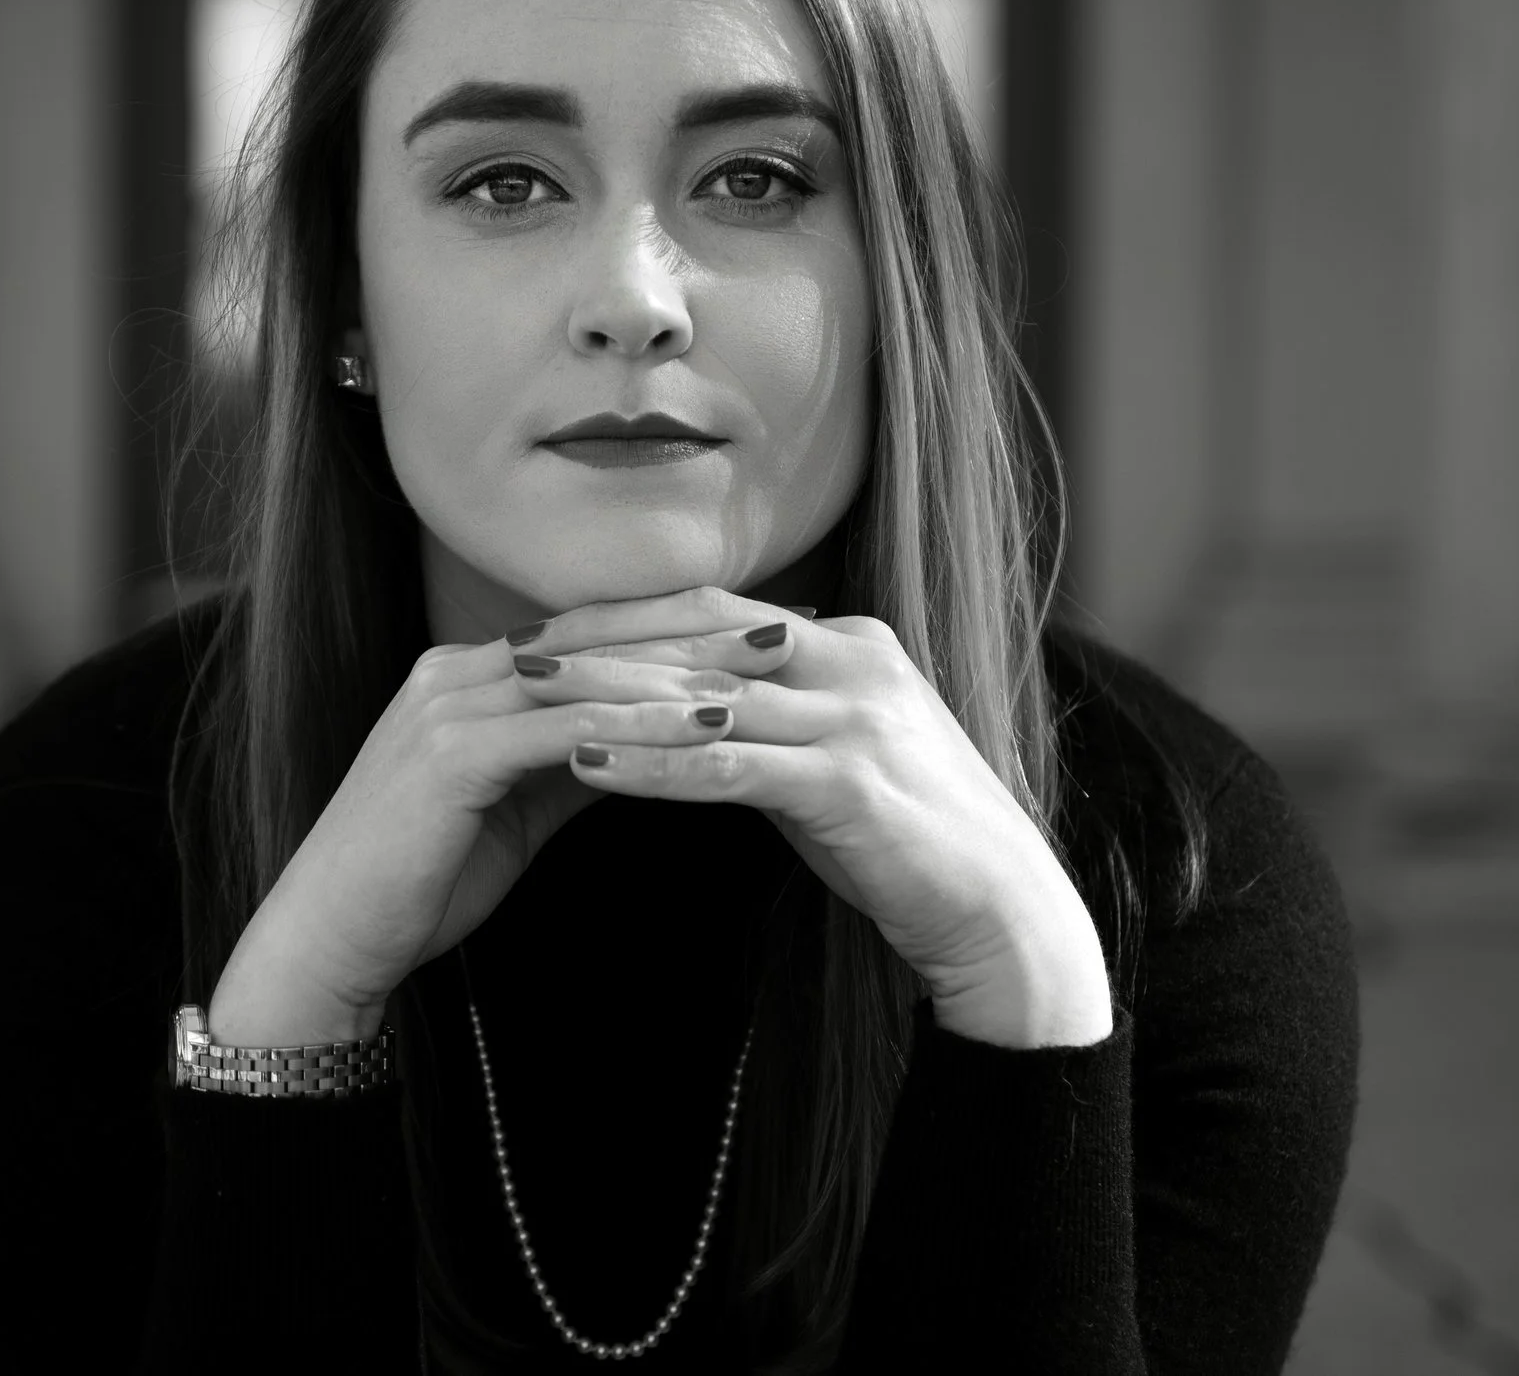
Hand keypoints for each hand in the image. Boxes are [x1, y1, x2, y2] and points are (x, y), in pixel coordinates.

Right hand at [210, 615, 744, 1037]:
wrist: (328, 939)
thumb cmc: (420, 880)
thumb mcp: (514, 806)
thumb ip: (571, 761)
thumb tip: (650, 739)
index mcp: (467, 676)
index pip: (587, 634)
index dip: (672, 628)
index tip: (753, 629)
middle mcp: (456, 673)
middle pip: (596, 635)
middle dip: (692, 630)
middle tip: (782, 629)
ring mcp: (449, 707)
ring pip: (586, 673)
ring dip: (680, 672)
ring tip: (762, 676)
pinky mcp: (451, 754)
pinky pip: (565, 728)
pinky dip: (639, 726)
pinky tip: (703, 729)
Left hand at [511, 586, 1113, 1046]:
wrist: (1001, 910)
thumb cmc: (907, 841)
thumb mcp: (831, 757)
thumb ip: (768, 717)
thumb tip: (682, 705)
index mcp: (848, 642)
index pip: (713, 610)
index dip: (626, 617)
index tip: (550, 630)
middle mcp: (854, 663)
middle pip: (701, 636)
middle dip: (603, 643)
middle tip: (517, 652)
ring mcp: (856, 719)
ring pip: (706, 694)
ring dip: (611, 696)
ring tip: (532, 699)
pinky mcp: (850, 784)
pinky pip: (728, 767)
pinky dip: (652, 765)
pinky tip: (589, 768)